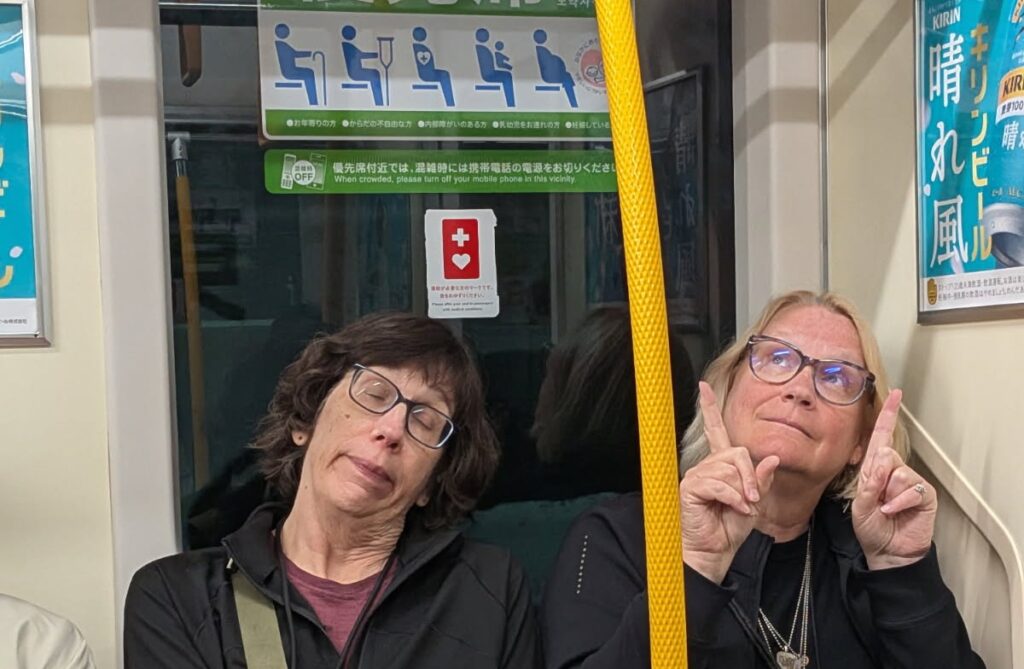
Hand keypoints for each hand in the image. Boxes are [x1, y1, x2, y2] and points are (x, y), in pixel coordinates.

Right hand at [680, 382, 779, 583]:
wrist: (715, 550)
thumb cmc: (730, 528)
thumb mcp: (754, 502)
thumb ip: (760, 481)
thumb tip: (770, 459)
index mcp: (720, 466)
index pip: (715, 431)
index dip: (709, 409)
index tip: (703, 387)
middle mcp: (706, 466)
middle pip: (736, 453)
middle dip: (751, 476)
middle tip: (752, 499)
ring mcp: (696, 475)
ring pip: (730, 469)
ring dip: (743, 491)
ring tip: (742, 508)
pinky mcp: (690, 487)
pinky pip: (719, 483)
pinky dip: (733, 498)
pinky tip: (735, 509)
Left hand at [851, 389, 935, 569]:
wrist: (886, 552)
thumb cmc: (872, 527)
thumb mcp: (861, 504)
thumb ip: (870, 480)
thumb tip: (886, 454)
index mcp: (876, 468)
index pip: (881, 437)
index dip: (887, 415)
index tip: (894, 393)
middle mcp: (895, 470)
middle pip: (885, 455)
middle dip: (876, 479)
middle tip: (876, 500)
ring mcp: (911, 482)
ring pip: (897, 472)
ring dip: (886, 493)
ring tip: (886, 509)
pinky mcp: (924, 494)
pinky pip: (909, 488)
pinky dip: (897, 502)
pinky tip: (893, 512)